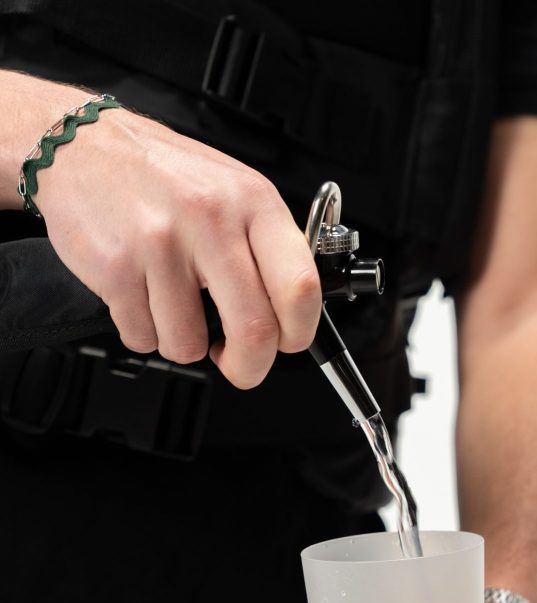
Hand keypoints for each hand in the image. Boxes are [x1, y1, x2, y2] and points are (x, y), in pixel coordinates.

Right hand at [34, 98, 320, 385]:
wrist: (81, 146)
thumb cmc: (162, 173)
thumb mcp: (233, 190)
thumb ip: (265, 247)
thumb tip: (291, 313)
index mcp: (252, 201)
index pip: (301, 288)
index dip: (299, 334)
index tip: (286, 343)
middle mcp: (209, 220)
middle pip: (254, 332)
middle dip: (248, 367)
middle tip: (238, 363)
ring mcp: (160, 245)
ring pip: (189, 345)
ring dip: (183, 343)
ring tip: (173, 306)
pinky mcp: (116, 268)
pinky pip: (143, 337)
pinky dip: (143, 331)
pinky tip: (141, 296)